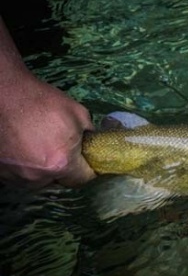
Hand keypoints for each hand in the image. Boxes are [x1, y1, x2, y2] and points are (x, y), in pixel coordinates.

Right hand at [0, 72, 94, 187]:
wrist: (3, 95)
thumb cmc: (42, 102)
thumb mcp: (79, 114)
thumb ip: (89, 134)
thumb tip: (91, 142)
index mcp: (60, 164)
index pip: (83, 178)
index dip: (88, 167)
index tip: (86, 158)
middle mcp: (37, 177)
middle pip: (59, 179)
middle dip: (64, 166)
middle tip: (61, 147)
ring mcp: (16, 176)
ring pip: (38, 179)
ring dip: (42, 167)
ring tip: (38, 144)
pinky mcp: (1, 172)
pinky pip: (20, 174)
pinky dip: (24, 164)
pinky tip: (23, 146)